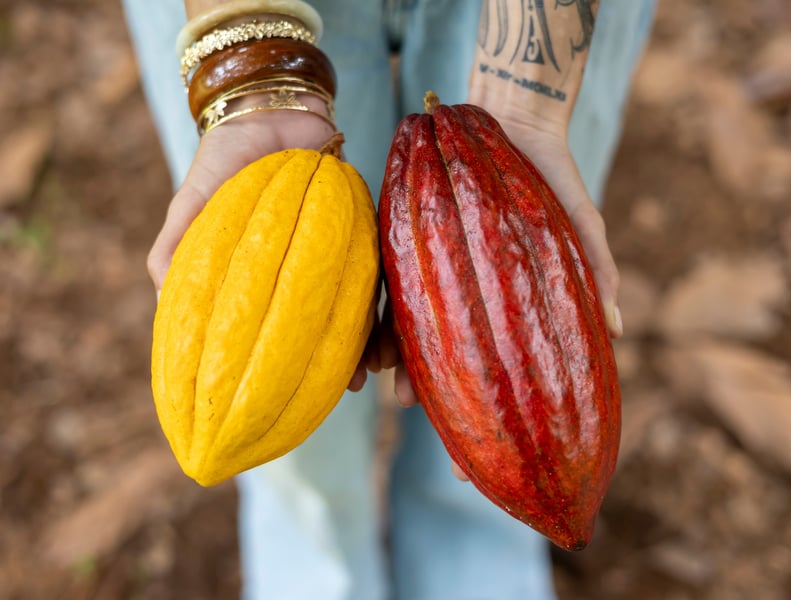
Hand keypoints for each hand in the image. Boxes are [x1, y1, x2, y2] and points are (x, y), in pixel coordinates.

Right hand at [147, 109, 377, 390]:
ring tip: (377, 371)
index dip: (287, 372)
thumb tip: (163, 306)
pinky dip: (390, 305)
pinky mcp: (368, 235)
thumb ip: (176, 251)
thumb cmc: (226, 162)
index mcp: (267, 281)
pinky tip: (393, 328)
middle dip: (342, 366)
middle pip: (328, 331)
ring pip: (361, 312)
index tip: (289, 404)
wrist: (273, 112)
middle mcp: (307, 275)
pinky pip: (385, 276)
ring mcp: (340, 259)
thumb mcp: (192, 207)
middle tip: (348, 389)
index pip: (279, 334)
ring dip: (375, 345)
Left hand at [381, 105, 622, 482]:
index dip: (503, 420)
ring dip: (412, 378)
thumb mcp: (577, 227)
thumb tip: (613, 328)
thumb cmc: (550, 178)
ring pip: (420, 342)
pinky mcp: (409, 248)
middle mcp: (471, 302)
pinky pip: (393, 296)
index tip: (498, 462)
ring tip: (404, 405)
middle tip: (456, 463)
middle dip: (457, 417)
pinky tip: (377, 357)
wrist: (510, 122)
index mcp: (508, 306)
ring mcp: (438, 279)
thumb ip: (595, 275)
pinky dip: (385, 328)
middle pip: (460, 370)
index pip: (505, 372)